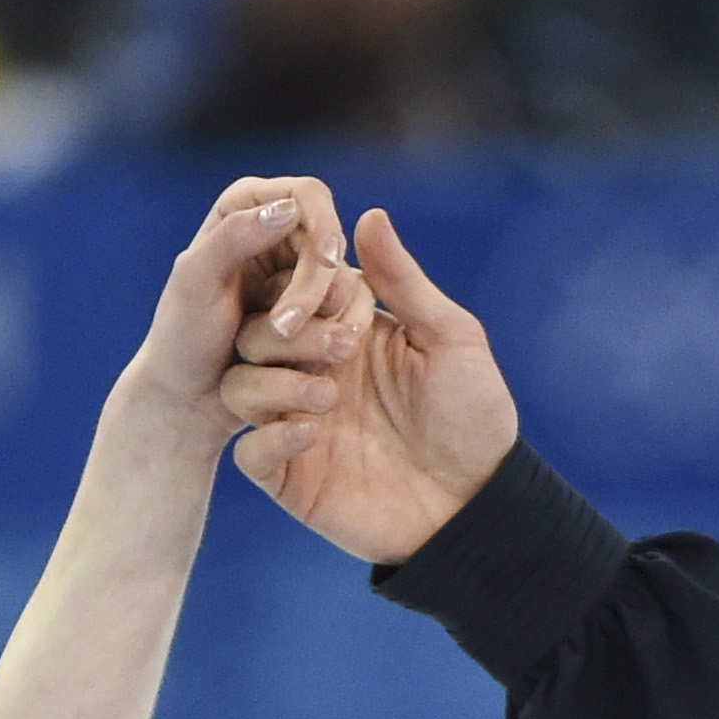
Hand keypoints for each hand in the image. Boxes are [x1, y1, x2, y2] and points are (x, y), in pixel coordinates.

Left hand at [119, 173, 367, 449]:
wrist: (190, 395)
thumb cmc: (182, 337)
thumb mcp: (195, 282)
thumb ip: (234, 238)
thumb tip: (286, 209)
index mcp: (246, 205)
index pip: (309, 195)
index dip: (323, 228)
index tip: (323, 268)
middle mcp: (278, 230)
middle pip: (333, 242)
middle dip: (316, 287)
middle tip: (282, 329)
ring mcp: (300, 273)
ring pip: (346, 283)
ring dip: (320, 318)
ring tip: (276, 345)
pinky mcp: (318, 312)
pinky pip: (348, 316)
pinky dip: (329, 337)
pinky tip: (298, 358)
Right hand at [225, 207, 520, 565]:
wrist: (478, 505)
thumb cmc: (474, 418)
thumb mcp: (449, 339)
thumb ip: (403, 281)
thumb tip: (369, 213)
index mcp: (344, 336)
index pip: (293, 294)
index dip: (307, 291)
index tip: (342, 302)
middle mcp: (313, 375)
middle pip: (253, 334)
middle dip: (289, 335)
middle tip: (340, 353)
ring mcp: (297, 426)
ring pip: (240, 387)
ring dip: (275, 383)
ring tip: (328, 397)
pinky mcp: (290, 477)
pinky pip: (248, 451)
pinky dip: (270, 437)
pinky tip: (313, 433)